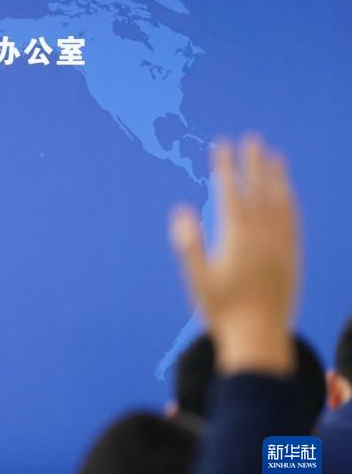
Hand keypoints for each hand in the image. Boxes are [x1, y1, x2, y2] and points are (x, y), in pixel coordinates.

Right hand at [170, 135, 299, 375]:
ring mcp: (280, 244)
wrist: (259, 336)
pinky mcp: (291, 255)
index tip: (222, 144)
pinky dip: (289, 201)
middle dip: (253, 162)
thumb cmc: (221, 310)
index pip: (230, 192)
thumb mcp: (197, 280)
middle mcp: (262, 235)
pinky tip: (287, 192)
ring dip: (276, 177)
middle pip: (258, 190)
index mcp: (236, 237)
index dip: (225, 166)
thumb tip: (180, 212)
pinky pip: (292, 219)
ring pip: (280, 201)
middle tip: (251, 138)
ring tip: (274, 156)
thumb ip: (188, 245)